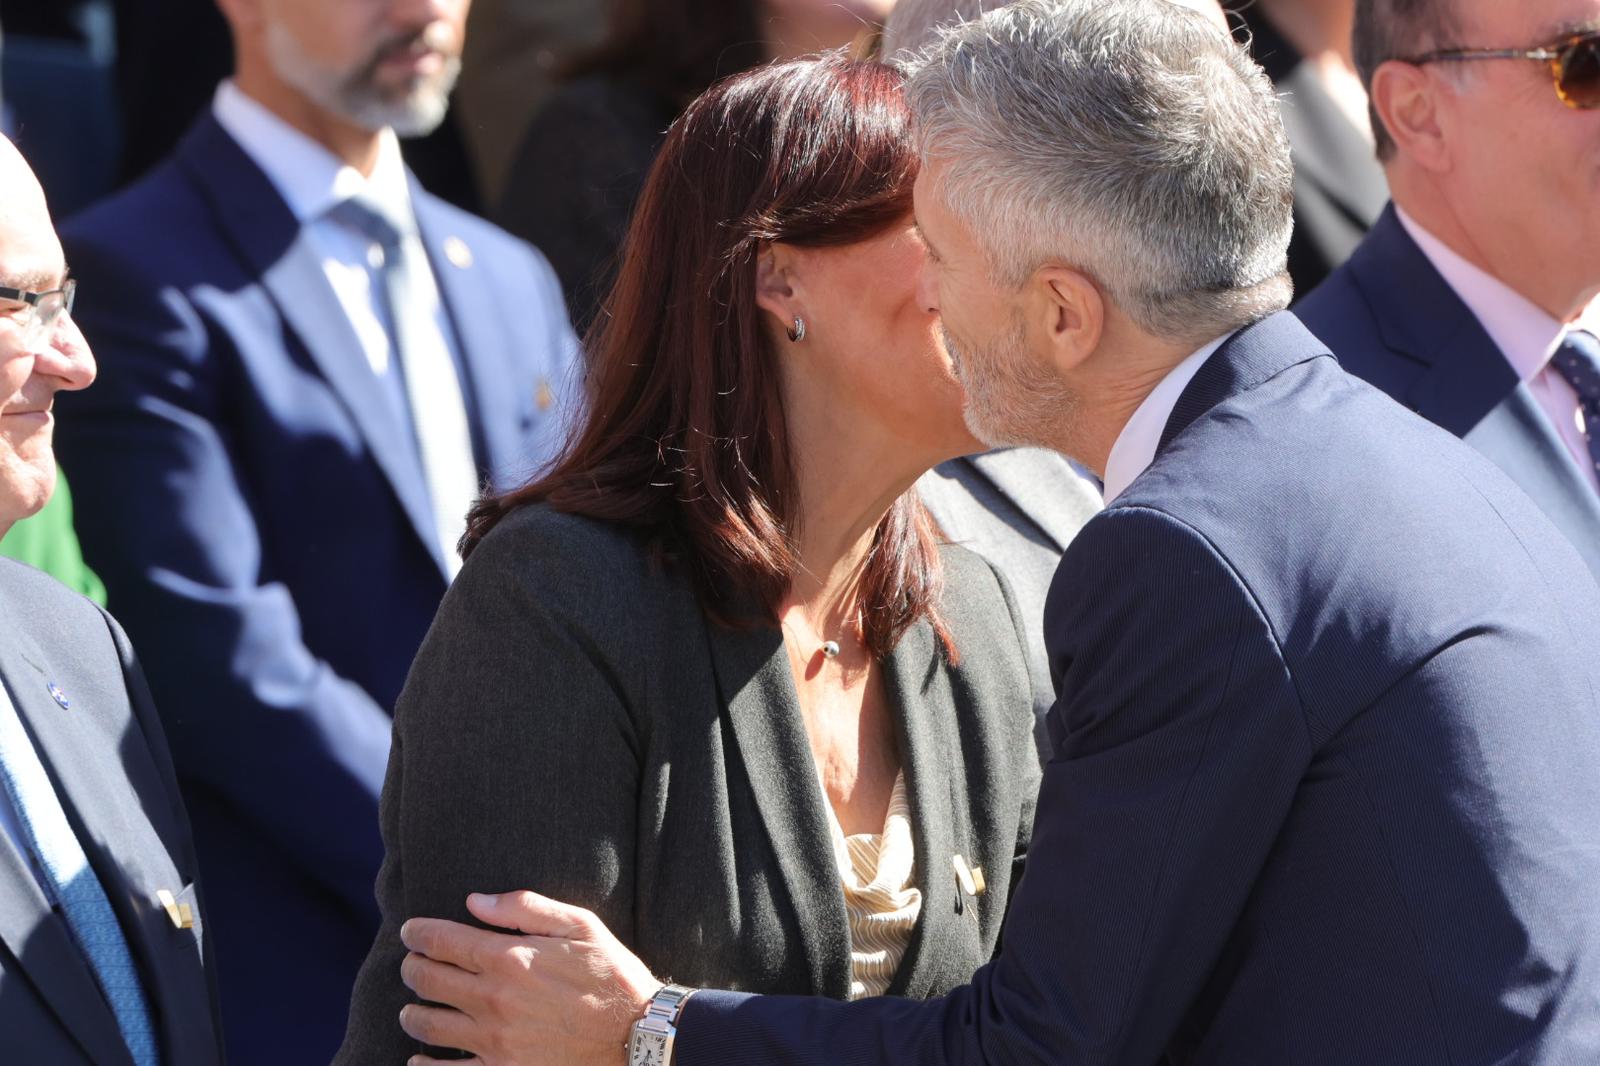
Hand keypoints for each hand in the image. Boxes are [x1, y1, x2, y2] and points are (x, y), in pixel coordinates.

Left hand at [398, 891, 660, 1065]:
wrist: (636, 1035)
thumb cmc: (611, 975)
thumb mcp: (581, 926)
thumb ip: (525, 908)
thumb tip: (475, 901)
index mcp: (510, 959)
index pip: (442, 941)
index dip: (417, 933)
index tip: (410, 931)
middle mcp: (493, 1000)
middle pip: (427, 980)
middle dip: (412, 967)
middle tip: (412, 963)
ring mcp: (494, 1041)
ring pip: (428, 1024)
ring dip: (412, 1012)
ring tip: (413, 1007)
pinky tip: (419, 1059)